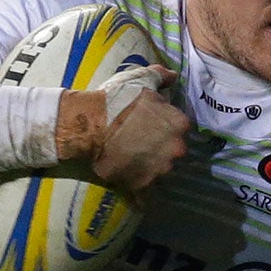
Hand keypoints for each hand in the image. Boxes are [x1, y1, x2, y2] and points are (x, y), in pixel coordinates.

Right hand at [55, 65, 188, 194]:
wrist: (90, 124)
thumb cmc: (116, 100)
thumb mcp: (141, 78)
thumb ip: (162, 76)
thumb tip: (174, 76)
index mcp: (179, 124)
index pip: (180, 129)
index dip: (165, 128)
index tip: (151, 128)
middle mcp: (176, 149)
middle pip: (173, 152)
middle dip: (161, 150)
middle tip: (141, 145)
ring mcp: (161, 169)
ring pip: (161, 172)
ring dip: (151, 169)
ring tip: (133, 162)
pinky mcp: (143, 185)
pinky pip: (146, 195)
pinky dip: (141, 194)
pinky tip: (131, 185)